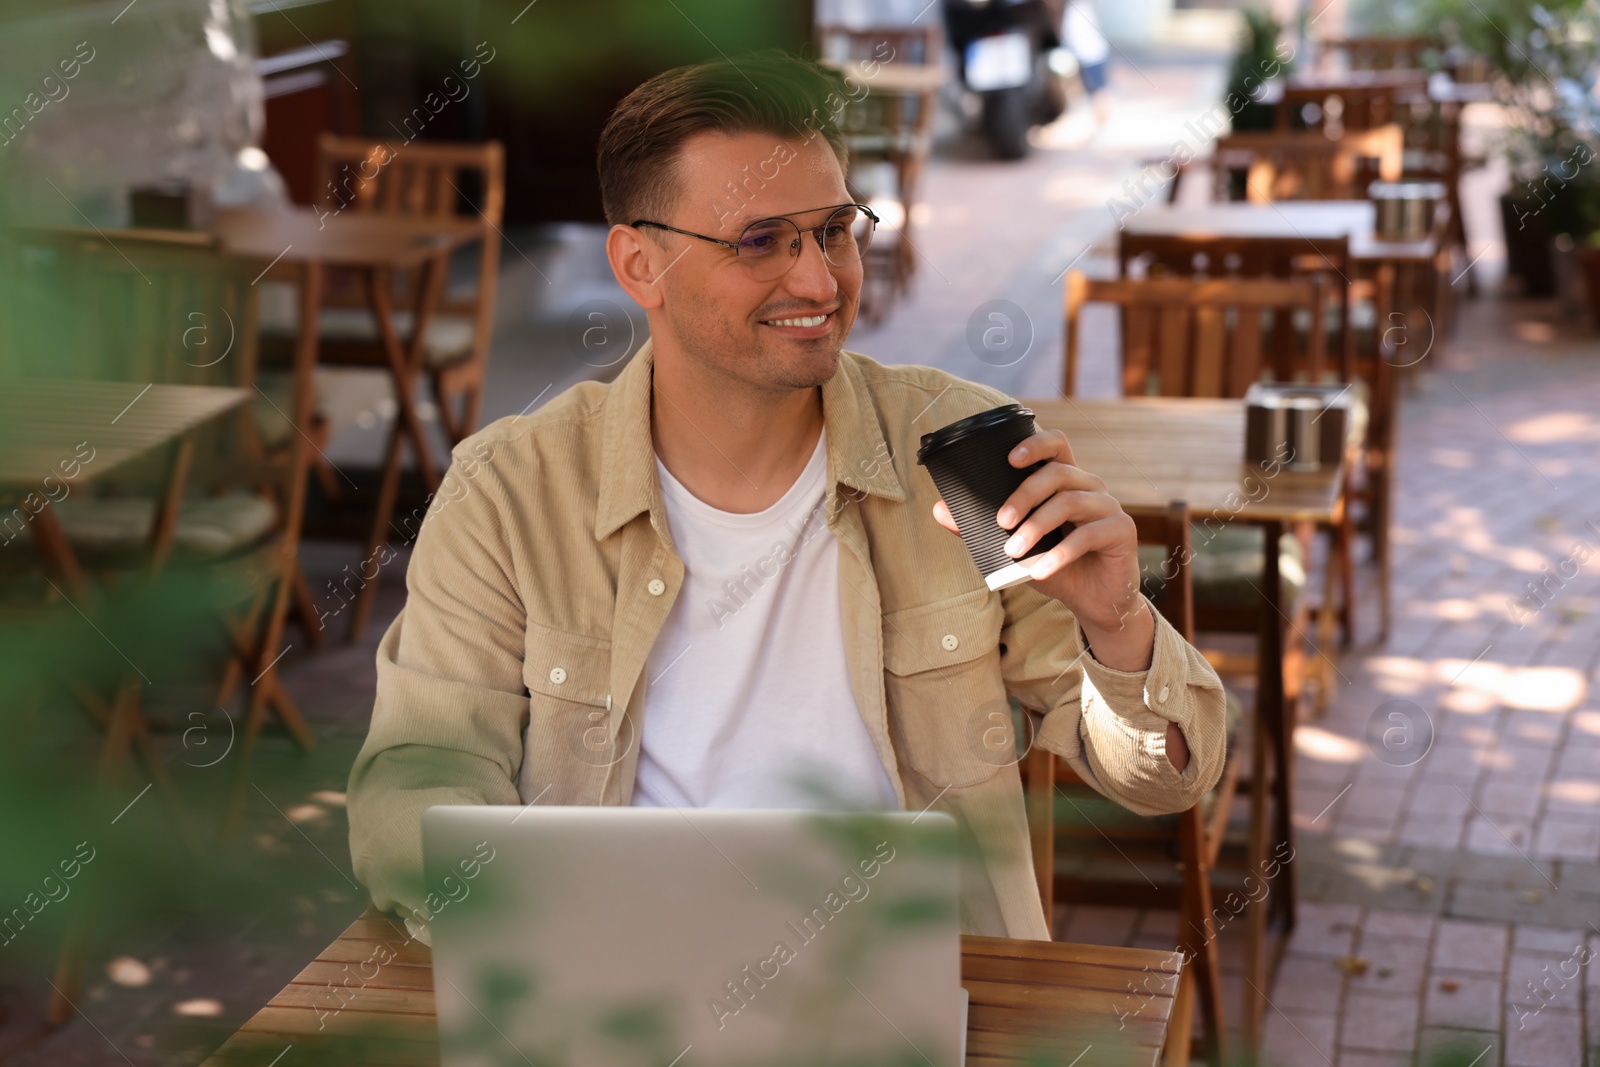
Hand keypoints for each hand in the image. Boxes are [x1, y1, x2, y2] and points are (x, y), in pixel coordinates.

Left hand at [931, 429, 1153, 670]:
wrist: (1094, 603)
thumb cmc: (1056, 568)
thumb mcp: (1015, 549)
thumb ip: (980, 529)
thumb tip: (939, 510)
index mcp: (1067, 481)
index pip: (1056, 444)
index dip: (1035, 443)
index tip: (1010, 458)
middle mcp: (1091, 487)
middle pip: (1058, 473)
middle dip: (1024, 495)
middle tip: (1000, 522)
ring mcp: (1109, 507)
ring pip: (1071, 501)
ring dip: (1037, 526)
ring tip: (1013, 551)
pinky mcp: (1122, 532)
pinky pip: (1088, 535)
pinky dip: (1059, 554)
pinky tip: (1039, 571)